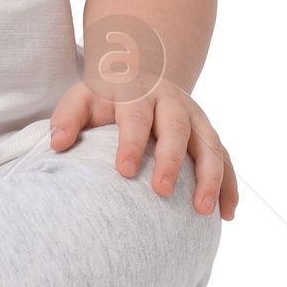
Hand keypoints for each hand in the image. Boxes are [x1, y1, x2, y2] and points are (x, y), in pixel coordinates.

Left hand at [48, 77, 236, 219]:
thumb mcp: (84, 97)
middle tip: (162, 191)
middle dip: (172, 159)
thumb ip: (68, 116)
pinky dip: (229, 186)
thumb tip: (57, 143)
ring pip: (210, 144)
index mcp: (139, 92)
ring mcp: (196, 118)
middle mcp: (172, 103)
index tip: (124, 171)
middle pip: (177, 128)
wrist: (142, 72)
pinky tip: (227, 214)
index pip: (136, 116)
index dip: (131, 142)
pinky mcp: (209, 135)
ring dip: (211, 177)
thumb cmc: (107, 96)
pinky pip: (226, 159)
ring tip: (203, 211)